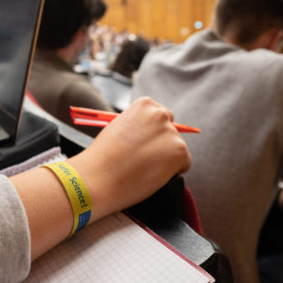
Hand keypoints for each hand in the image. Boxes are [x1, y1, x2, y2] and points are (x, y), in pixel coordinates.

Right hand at [73, 97, 191, 218]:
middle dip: (163, 144)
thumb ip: (137, 126)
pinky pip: (184, 164)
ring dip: (166, 159)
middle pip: (172, 130)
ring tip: (143, 169)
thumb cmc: (102, 157)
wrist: (97, 178)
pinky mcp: (179, 151)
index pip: (160, 116)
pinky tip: (153, 175)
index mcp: (145, 105)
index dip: (152, 134)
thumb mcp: (118, 128)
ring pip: (177, 149)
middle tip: (145, 160)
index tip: (143, 145)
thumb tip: (151, 136)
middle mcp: (160, 114)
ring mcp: (171, 132)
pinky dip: (173, 172)